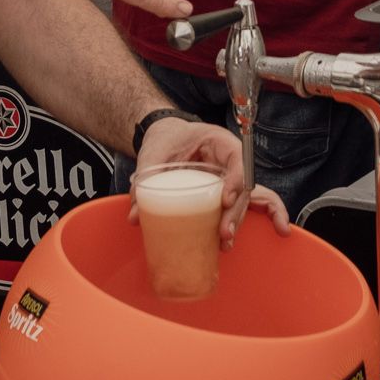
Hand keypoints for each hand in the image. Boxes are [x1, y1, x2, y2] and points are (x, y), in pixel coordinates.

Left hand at [131, 117, 291, 243]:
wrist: (167, 136)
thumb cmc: (166, 138)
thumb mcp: (153, 153)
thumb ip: (144, 180)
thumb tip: (135, 215)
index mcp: (219, 142)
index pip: (237, 160)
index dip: (236, 181)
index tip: (225, 200)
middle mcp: (230, 161)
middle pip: (244, 186)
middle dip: (237, 212)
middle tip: (224, 232)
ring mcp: (229, 178)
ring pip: (243, 200)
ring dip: (238, 222)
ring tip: (225, 243)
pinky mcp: (222, 193)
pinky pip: (239, 206)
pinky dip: (245, 221)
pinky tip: (244, 240)